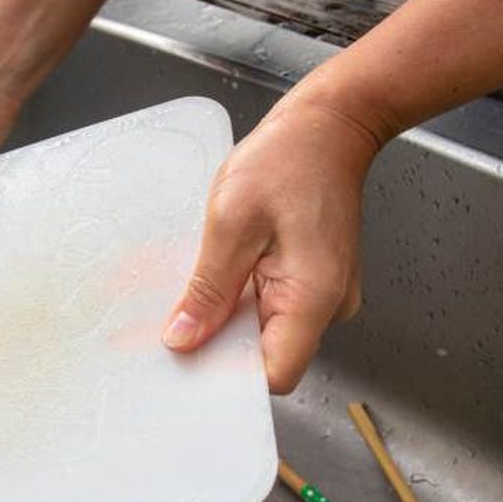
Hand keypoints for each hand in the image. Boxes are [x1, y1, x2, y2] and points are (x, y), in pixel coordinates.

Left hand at [161, 96, 381, 393]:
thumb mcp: (231, 222)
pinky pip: (269, 306)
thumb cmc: (288, 160)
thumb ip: (208, 289)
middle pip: (266, 356)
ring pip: (264, 331)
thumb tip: (184, 340)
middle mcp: (327, 307)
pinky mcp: (311, 281)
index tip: (186, 359)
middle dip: (218, 344)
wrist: (329, 126)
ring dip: (226, 317)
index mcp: (312, 299)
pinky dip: (239, 298)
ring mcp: (322, 295)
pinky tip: (219, 273)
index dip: (228, 375)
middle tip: (173, 322)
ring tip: (197, 287)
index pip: (274, 375)